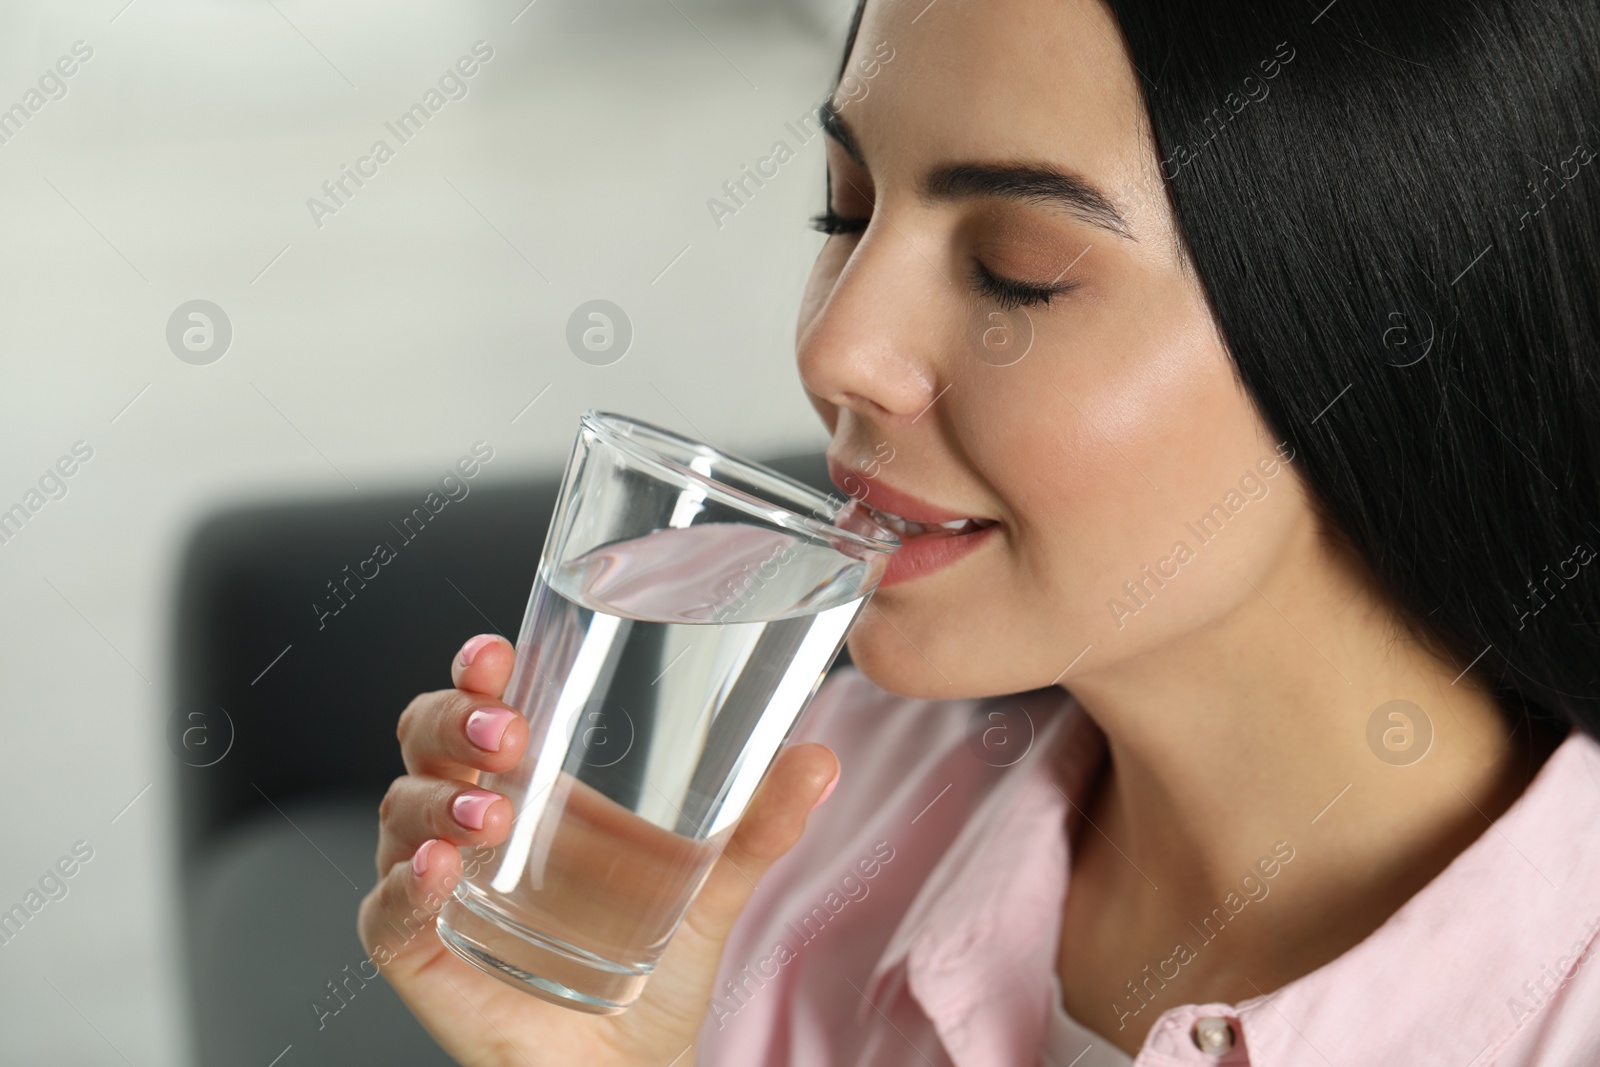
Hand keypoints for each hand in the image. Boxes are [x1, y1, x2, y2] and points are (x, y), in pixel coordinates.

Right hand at [358, 633, 839, 1066]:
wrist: (632, 1063)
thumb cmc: (652, 961)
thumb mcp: (712, 882)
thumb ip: (759, 823)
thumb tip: (819, 757)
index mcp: (530, 780)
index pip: (483, 702)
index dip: (478, 670)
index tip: (498, 652)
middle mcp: (473, 818)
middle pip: (425, 740)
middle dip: (452, 721)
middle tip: (505, 733)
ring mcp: (439, 883)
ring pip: (401, 812)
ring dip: (438, 802)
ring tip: (491, 814)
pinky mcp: (421, 952)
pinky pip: (388, 911)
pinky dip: (404, 886)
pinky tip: (437, 872)